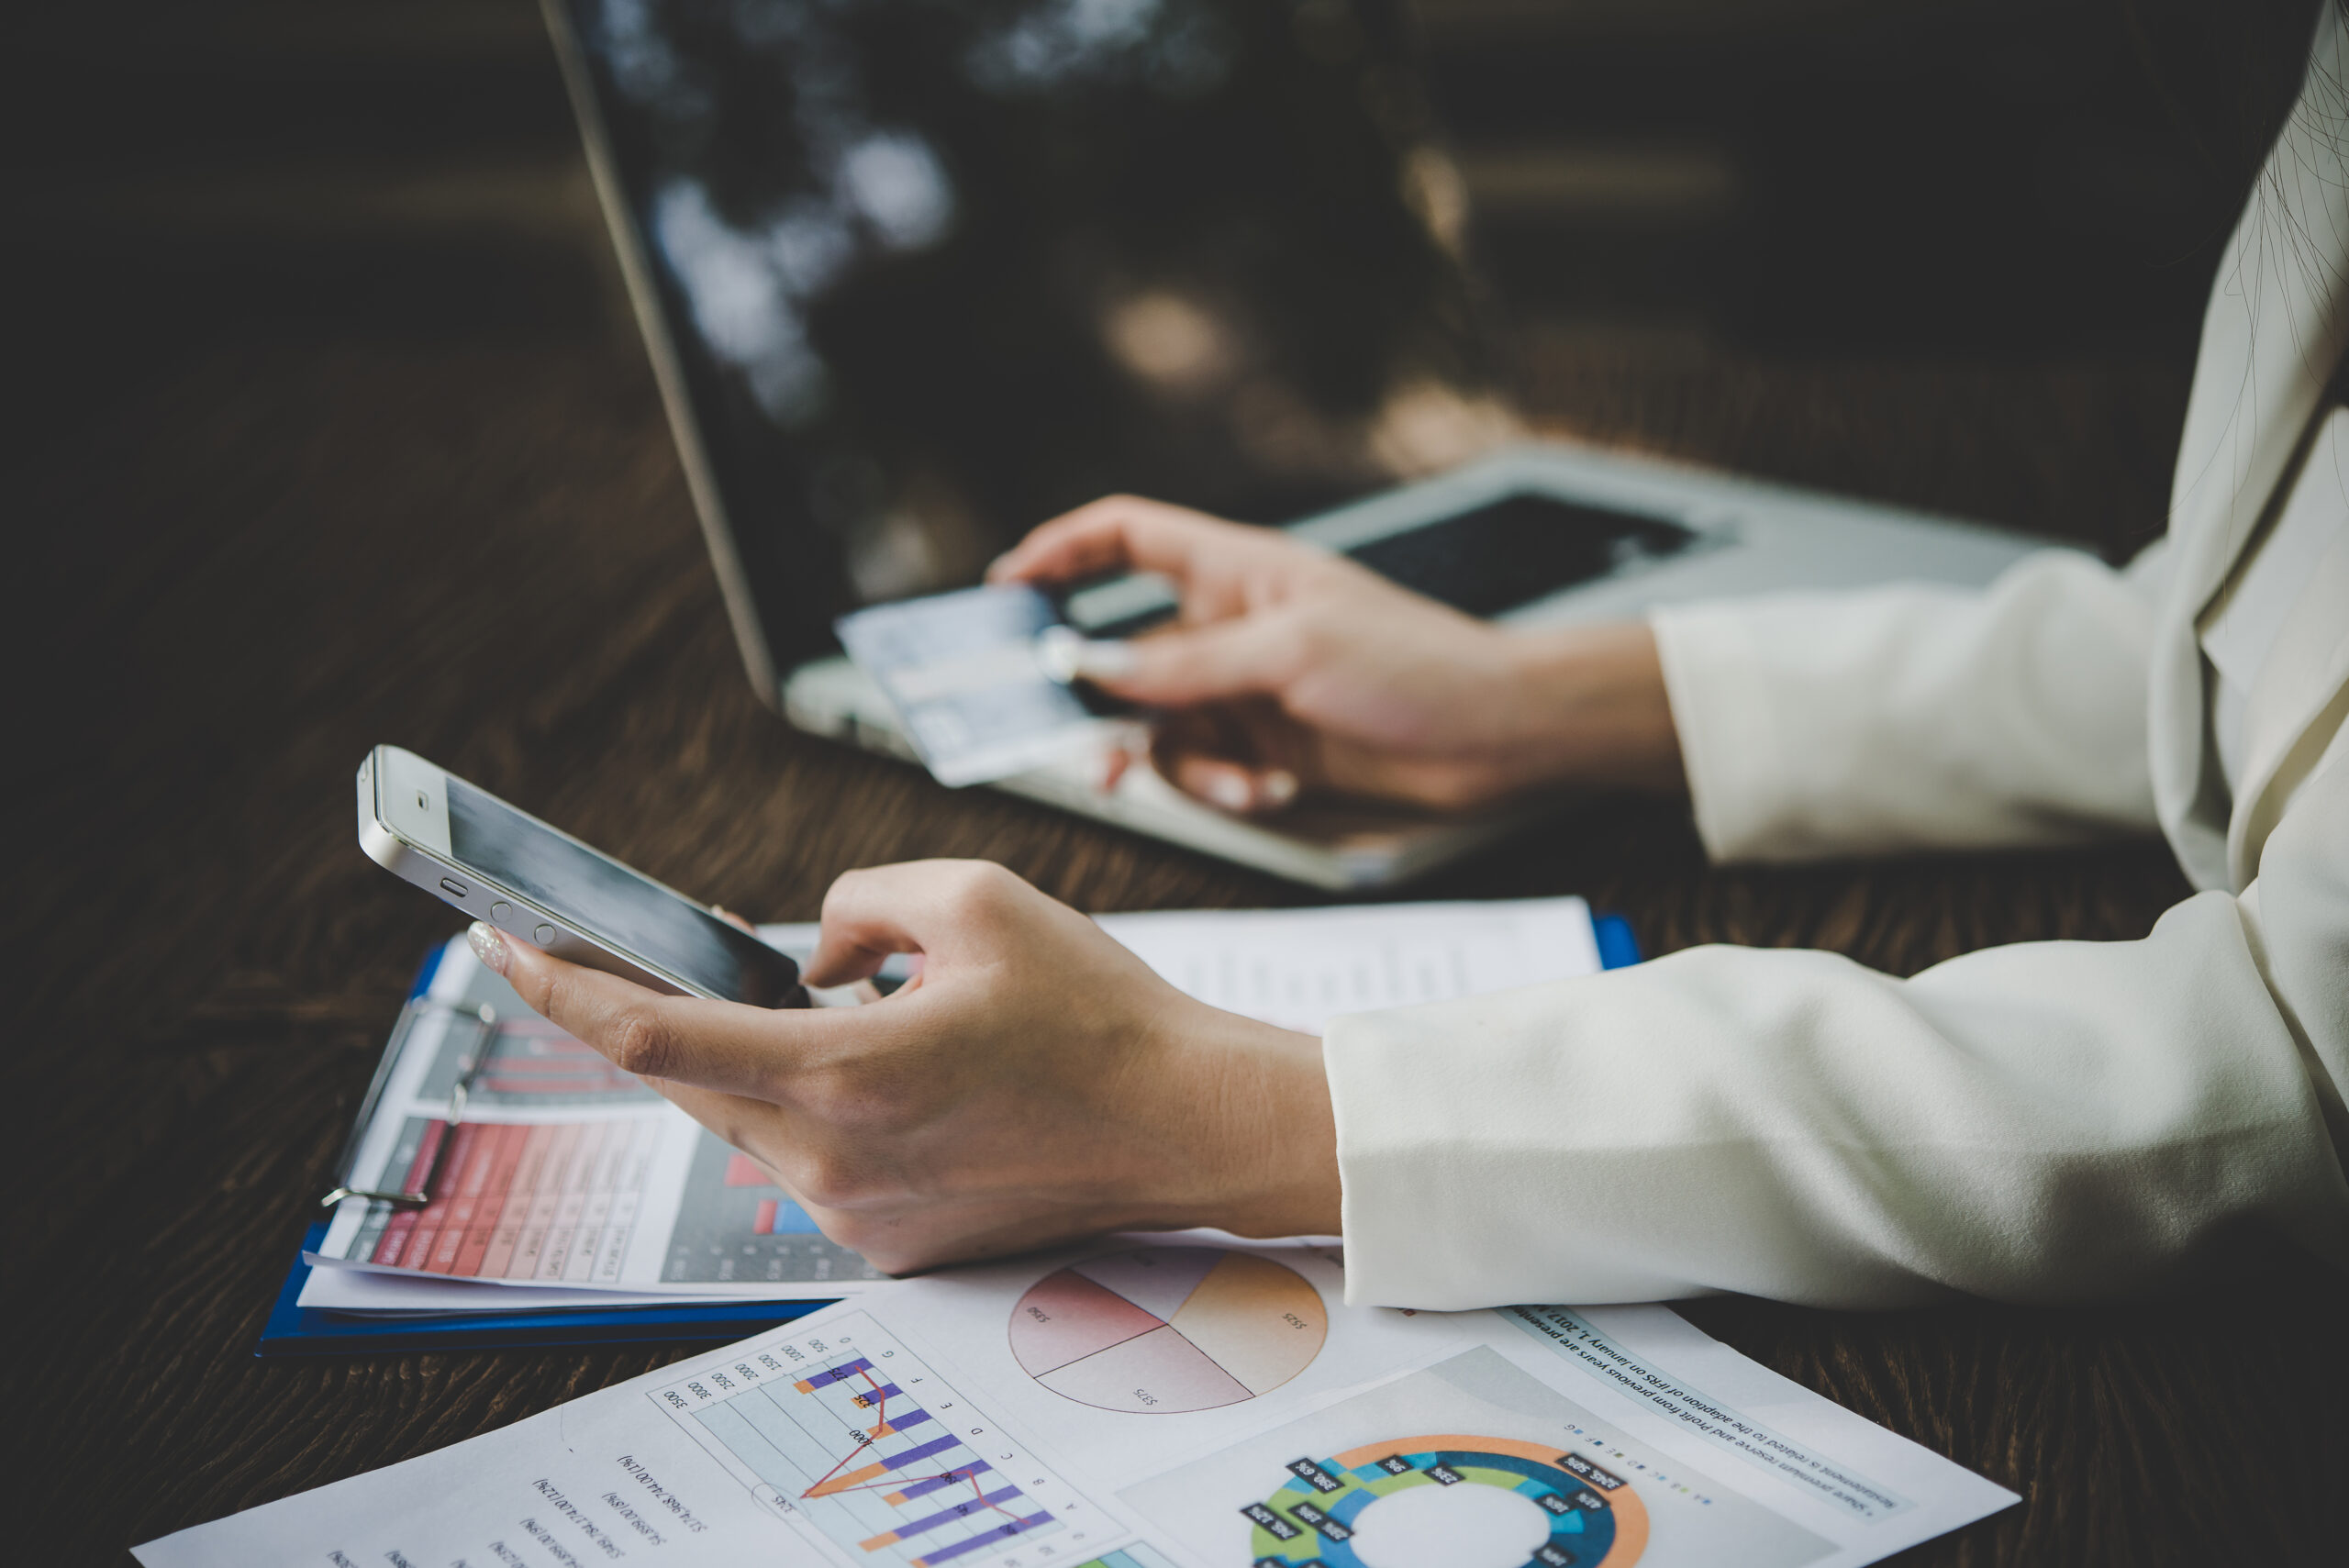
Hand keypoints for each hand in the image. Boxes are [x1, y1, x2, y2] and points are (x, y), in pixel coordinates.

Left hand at [471, 861, 1337, 1273]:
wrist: (1185, 1122)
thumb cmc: (1097, 1012)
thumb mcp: (974, 897)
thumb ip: (854, 904)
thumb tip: (804, 955)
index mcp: (842, 1073)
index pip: (652, 1036)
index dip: (561, 989)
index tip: (502, 945)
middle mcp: (832, 1161)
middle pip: (690, 1080)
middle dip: (659, 1016)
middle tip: (634, 959)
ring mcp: (856, 1214)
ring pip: (751, 1119)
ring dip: (761, 1060)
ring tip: (839, 1013)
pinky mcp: (888, 1241)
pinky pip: (808, 1160)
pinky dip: (816, 1106)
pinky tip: (889, 1072)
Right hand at [989, 495, 1683, 812]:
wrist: (1500, 735)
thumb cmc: (1417, 664)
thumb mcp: (1290, 653)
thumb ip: (1185, 667)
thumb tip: (1092, 668)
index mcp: (1237, 571)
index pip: (1127, 537)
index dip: (1063, 552)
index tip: (1006, 588)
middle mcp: (1232, 626)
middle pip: (1126, 655)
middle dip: (1104, 705)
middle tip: (1084, 749)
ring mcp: (1247, 689)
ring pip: (1161, 728)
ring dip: (1182, 765)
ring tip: (1236, 784)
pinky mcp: (1267, 745)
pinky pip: (1207, 768)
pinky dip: (1225, 786)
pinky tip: (1272, 790)